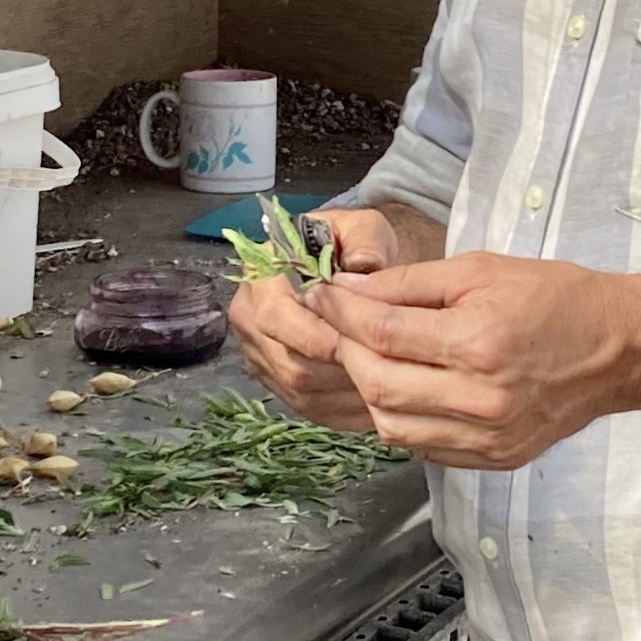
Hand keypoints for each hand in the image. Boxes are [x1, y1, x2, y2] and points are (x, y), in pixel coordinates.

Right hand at [227, 209, 405, 431]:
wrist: (359, 274)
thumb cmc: (357, 248)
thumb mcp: (365, 228)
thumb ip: (365, 242)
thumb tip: (362, 264)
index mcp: (260, 275)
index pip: (275, 317)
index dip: (316, 334)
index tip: (359, 341)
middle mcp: (250, 319)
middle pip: (288, 362)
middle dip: (338, 369)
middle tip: (385, 370)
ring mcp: (262, 356)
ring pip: (301, 391)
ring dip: (345, 394)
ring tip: (390, 387)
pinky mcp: (280, 384)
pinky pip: (310, 410)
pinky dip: (345, 411)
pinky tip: (380, 403)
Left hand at [307, 253, 640, 468]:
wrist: (618, 350)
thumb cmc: (556, 299)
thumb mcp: (481, 271)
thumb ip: (409, 284)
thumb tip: (348, 289)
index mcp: (479, 342)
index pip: (381, 333)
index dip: (340, 312)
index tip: (321, 294)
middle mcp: (482, 398)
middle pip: (376, 385)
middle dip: (344, 351)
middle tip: (340, 324)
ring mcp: (488, 436)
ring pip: (391, 426)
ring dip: (367, 390)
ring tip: (370, 357)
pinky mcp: (493, 458)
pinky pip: (421, 447)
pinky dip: (401, 418)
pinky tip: (406, 388)